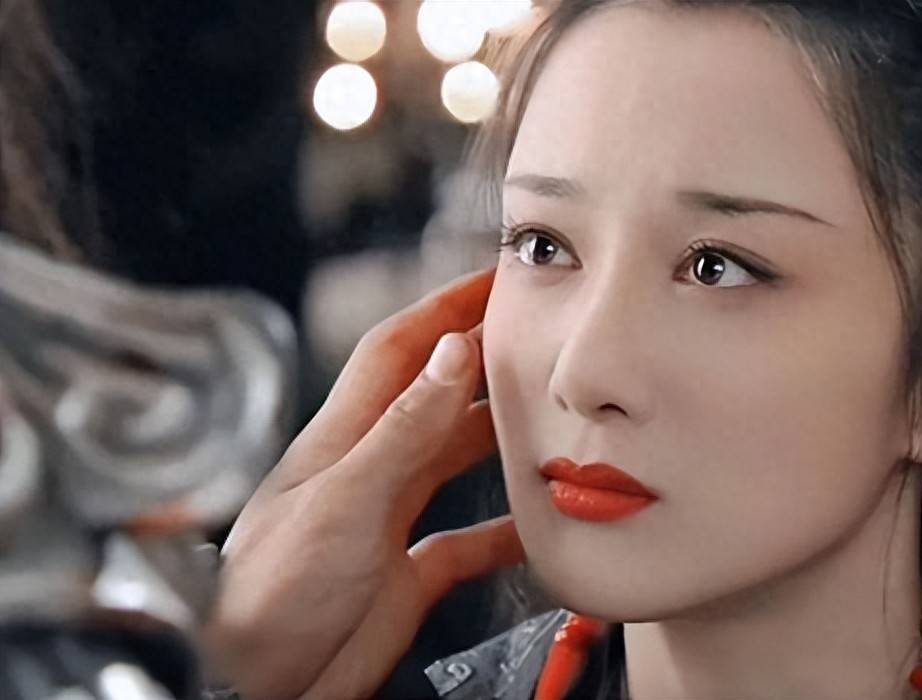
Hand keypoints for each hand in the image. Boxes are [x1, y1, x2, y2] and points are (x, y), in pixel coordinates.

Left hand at [207, 269, 523, 699]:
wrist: (251, 685)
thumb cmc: (270, 595)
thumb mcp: (344, 500)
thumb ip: (404, 429)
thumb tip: (452, 351)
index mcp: (344, 439)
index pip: (400, 349)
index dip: (446, 307)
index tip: (494, 279)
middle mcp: (367, 472)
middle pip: (435, 397)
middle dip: (482, 359)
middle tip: (533, 335)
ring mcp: (386, 523)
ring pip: (452, 461)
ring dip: (497, 436)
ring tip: (544, 416)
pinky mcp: (404, 577)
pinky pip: (465, 541)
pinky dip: (503, 530)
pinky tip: (531, 525)